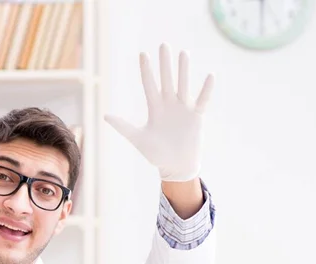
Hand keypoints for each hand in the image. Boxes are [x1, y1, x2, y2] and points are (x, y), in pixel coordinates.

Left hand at [105, 43, 214, 181]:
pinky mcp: (196, 117)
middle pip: (166, 80)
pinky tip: (210, 76)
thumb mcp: (138, 139)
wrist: (175, 166)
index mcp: (155, 109)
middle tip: (164, 45)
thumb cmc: (156, 154)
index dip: (146, 70)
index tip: (143, 54)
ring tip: (184, 53)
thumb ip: (123, 126)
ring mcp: (183, 109)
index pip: (149, 85)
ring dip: (183, 71)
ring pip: (183, 85)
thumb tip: (105, 115)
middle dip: (165, 64)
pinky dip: (206, 90)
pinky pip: (202, 101)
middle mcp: (169, 105)